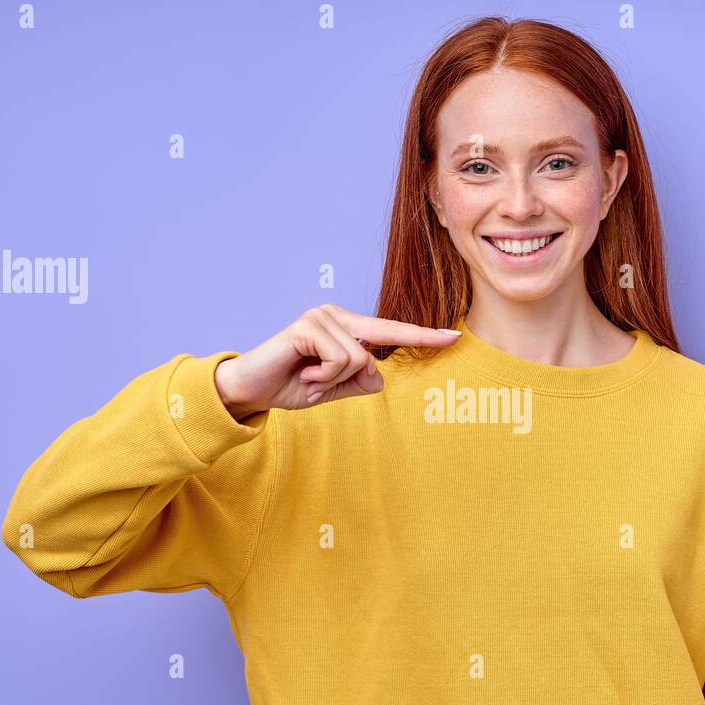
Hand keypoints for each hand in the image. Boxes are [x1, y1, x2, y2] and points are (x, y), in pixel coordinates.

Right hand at [213, 304, 461, 417]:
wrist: (251, 391)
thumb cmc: (291, 385)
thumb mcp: (334, 389)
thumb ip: (359, 382)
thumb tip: (380, 375)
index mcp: (346, 326)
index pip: (391, 331)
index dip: (423, 336)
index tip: (453, 338)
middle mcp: (336, 314)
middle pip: (375, 349)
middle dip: (349, 377)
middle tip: (316, 383)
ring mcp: (321, 316)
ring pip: (358, 359)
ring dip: (333, 380)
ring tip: (308, 378)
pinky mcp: (307, 326)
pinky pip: (340, 359)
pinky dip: (324, 377)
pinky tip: (303, 374)